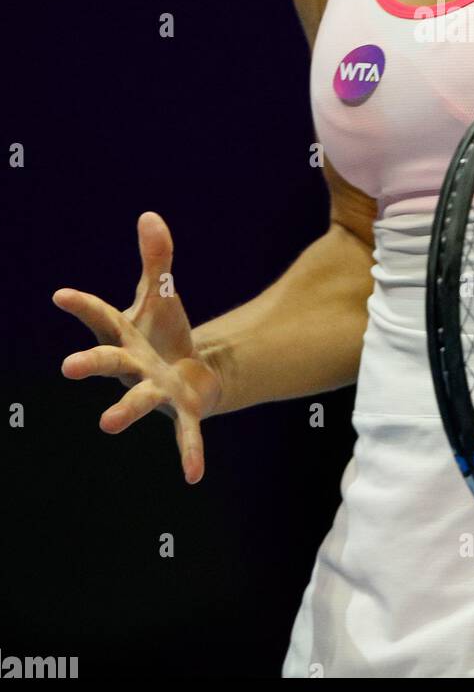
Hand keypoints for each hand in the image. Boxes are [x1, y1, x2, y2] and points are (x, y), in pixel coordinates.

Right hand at [53, 211, 221, 483]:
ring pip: (137, 399)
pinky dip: (190, 453)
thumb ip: (157, 259)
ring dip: (124, 410)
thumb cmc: (165, 334)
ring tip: (107, 424)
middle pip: (108, 361)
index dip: (81, 305)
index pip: (100, 315)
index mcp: (124, 335)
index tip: (61, 295)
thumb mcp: (162, 295)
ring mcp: (154, 389)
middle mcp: (133, 365)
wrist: (190, 372)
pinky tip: (194, 476)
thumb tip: (149, 215)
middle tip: (67, 368)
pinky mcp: (182, 408)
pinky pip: (185, 433)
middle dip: (90, 364)